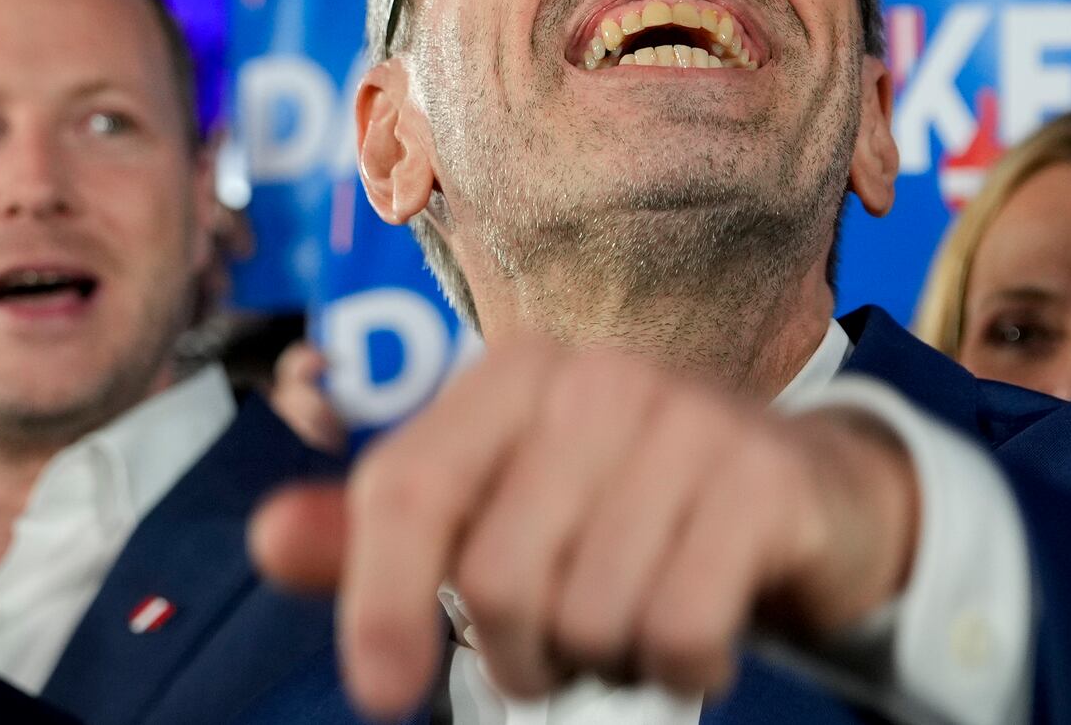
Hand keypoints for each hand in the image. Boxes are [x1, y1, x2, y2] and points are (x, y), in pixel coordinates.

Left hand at [249, 337, 918, 717]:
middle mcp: (598, 378)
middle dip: (523, 653)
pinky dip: (682, 667)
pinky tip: (697, 635)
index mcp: (515, 376)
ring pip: (589, 615)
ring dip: (607, 662)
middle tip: (565, 642)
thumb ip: (390, 531)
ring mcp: (690, 420)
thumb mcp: (506, 510)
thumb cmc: (626, 508)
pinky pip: (681, 628)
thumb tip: (268, 540)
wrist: (803, 493)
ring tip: (637, 622)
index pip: (406, 490)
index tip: (384, 694)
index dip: (376, 601)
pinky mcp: (765, 479)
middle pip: (496, 578)